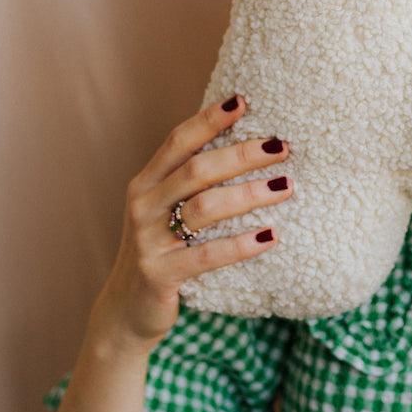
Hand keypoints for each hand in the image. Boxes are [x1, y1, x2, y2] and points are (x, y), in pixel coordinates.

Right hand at [89, 94, 293, 352]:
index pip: (179, 141)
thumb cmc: (160, 252)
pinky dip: (242, 244)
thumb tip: (245, 146)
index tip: (244, 100)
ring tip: (286, 187)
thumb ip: (190, 182)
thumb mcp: (164, 211)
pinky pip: (207, 255)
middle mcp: (144, 205)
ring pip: (205, 208)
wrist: (125, 311)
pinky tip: (271, 236)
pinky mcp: (159, 274)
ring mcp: (149, 240)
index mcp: (146, 183)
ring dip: (250, 194)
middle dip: (243, 154)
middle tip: (282, 146)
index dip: (210, 119)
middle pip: (197, 169)